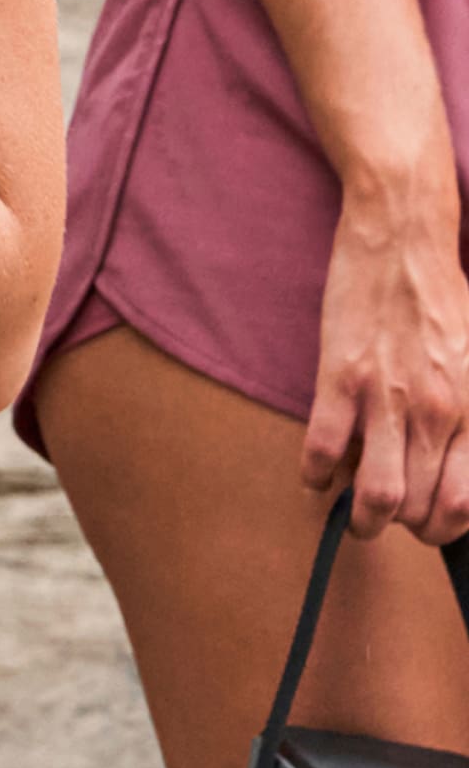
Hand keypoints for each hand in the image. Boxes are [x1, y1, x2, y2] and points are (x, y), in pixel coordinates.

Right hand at [308, 164, 468, 542]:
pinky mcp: (339, 374)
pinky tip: (314, 474)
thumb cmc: (443, 298)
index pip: (461, 505)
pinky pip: (322, 447)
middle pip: (416, 508)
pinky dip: (314, 474)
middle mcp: (436, 413)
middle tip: (383, 516)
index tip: (423, 524)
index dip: (440, 529)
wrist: (403, 238)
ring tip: (349, 513)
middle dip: (398, 525)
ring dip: (359, 518)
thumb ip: (467, 417)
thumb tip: (445, 463)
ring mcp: (386, 396)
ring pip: (375, 493)